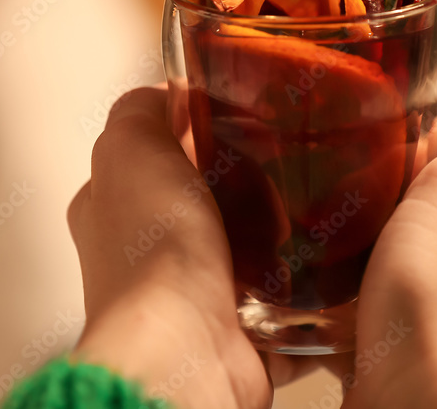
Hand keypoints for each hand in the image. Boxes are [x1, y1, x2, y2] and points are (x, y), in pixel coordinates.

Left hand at [68, 86, 314, 408]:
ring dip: (274, 234)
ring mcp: (188, 298)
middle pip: (199, 200)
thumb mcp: (130, 144)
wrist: (186, 344)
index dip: (189, 129)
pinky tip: (326, 265)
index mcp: (110, 207)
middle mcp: (141, 256)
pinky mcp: (234, 334)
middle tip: (286, 159)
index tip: (236, 114)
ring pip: (239, 250)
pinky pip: (276, 304)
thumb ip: (140, 109)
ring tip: (313, 207)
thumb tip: (166, 92)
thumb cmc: (152, 246)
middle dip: (241, 180)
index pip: (148, 153)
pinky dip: (299, 290)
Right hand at [339, 117, 436, 408]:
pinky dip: (340, 302)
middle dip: (380, 204)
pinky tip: (320, 299)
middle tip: (342, 202)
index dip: (418, 153)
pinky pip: (364, 308)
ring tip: (324, 251)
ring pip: (389, 260)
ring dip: (356, 254)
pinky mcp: (402, 347)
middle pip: (421, 212)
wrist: (414, 397)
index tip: (378, 158)